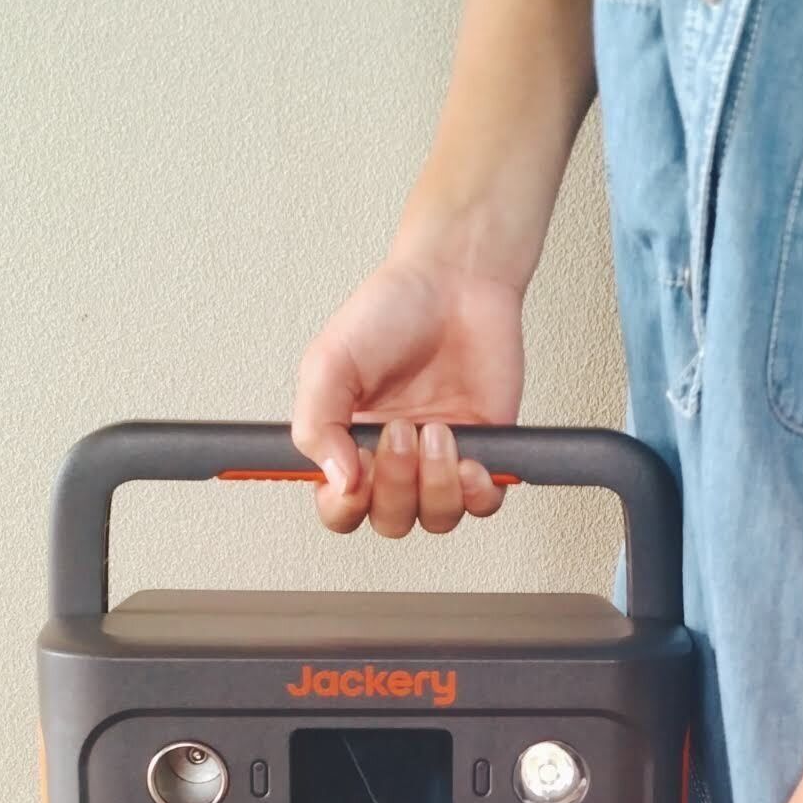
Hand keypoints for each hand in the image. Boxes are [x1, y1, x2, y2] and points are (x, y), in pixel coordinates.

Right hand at [291, 251, 520, 535]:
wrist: (456, 282)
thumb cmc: (392, 312)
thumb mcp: (329, 362)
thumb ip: (317, 424)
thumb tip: (337, 481)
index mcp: (350, 443)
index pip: (339, 508)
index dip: (344, 506)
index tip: (353, 477)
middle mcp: (395, 459)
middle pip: (389, 520)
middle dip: (394, 486)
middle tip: (399, 432)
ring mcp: (441, 459)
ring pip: (436, 518)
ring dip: (434, 484)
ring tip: (435, 430)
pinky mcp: (486, 451)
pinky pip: (483, 504)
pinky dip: (477, 492)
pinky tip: (469, 458)